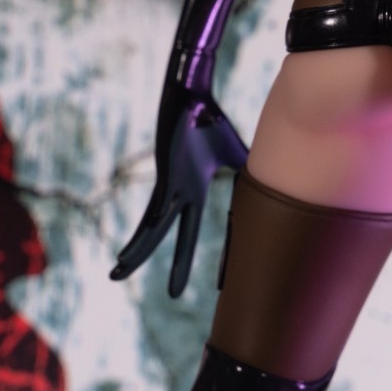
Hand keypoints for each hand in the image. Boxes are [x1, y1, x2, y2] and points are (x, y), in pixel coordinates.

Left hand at [110, 72, 248, 297]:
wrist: (194, 95)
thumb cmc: (212, 118)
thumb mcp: (236, 154)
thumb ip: (246, 174)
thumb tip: (273, 190)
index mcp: (193, 190)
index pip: (193, 230)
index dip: (196, 255)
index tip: (200, 278)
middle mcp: (177, 192)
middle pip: (172, 236)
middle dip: (174, 264)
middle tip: (173, 295)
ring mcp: (167, 185)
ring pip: (151, 227)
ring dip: (136, 251)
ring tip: (118, 272)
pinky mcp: (163, 177)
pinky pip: (153, 212)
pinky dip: (144, 232)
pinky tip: (131, 248)